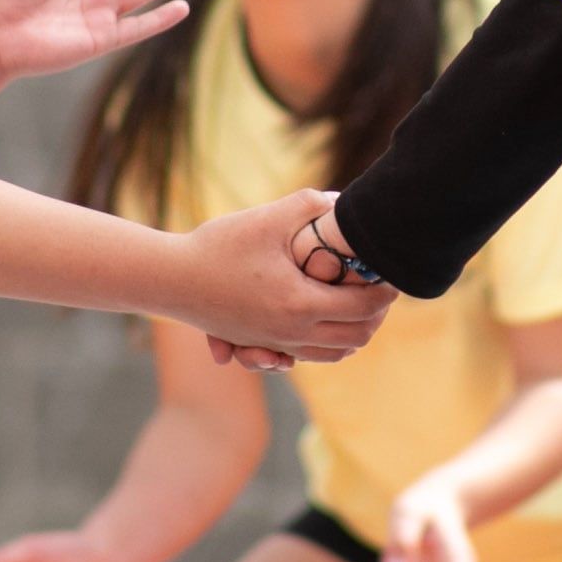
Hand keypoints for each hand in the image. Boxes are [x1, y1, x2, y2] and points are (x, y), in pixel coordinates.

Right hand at [181, 190, 393, 366]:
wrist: (170, 279)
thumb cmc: (218, 246)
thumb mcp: (267, 218)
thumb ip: (310, 206)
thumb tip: (343, 202)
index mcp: (300, 304)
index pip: (363, 306)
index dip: (384, 290)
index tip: (391, 271)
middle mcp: (292, 333)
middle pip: (357, 337)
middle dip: (375, 314)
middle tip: (381, 287)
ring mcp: (275, 344)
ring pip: (334, 354)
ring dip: (353, 332)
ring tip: (360, 303)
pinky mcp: (260, 346)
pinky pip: (306, 359)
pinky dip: (325, 346)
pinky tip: (326, 321)